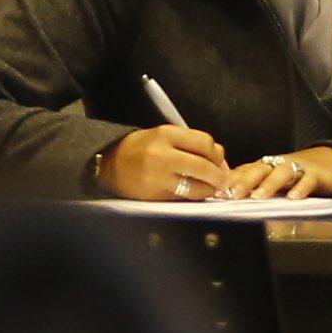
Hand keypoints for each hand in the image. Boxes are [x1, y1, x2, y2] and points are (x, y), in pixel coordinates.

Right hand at [97, 123, 230, 200]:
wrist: (109, 165)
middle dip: (219, 176)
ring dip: (209, 190)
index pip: (205, 142)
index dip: (218, 154)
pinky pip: (183, 198)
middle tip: (222, 180)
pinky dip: (193, 197)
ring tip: (210, 189)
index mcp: (166, 134)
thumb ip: (190, 143)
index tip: (220, 161)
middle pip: (204, 166)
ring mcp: (158, 177)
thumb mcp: (162, 136)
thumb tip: (220, 159)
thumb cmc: (139, 149)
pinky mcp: (155, 194)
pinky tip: (194, 194)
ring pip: (196, 187)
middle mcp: (162, 154)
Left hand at [219, 147, 331, 201]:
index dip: (231, 181)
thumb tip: (224, 194)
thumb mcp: (274, 179)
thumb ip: (253, 185)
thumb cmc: (298, 174)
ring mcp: (298, 168)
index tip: (216, 193)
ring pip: (282, 172)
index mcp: (266, 166)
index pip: (245, 171)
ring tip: (259, 197)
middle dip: (245, 181)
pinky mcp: (317, 174)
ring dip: (269, 184)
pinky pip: (308, 179)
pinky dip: (301, 187)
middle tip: (232, 195)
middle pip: (260, 169)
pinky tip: (294, 197)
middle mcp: (279, 164)